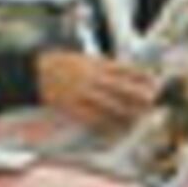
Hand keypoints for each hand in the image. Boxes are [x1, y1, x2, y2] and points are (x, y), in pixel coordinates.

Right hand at [36, 51, 158, 130]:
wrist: (34, 72)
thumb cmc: (61, 65)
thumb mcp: (82, 59)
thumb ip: (102, 67)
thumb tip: (126, 74)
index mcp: (92, 63)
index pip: (122, 69)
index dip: (139, 75)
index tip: (152, 80)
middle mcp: (89, 77)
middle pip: (119, 87)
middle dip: (137, 94)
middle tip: (152, 100)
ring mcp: (81, 93)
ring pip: (110, 104)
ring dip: (127, 111)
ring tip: (140, 115)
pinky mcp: (73, 107)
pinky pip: (94, 118)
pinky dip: (108, 123)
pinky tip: (119, 127)